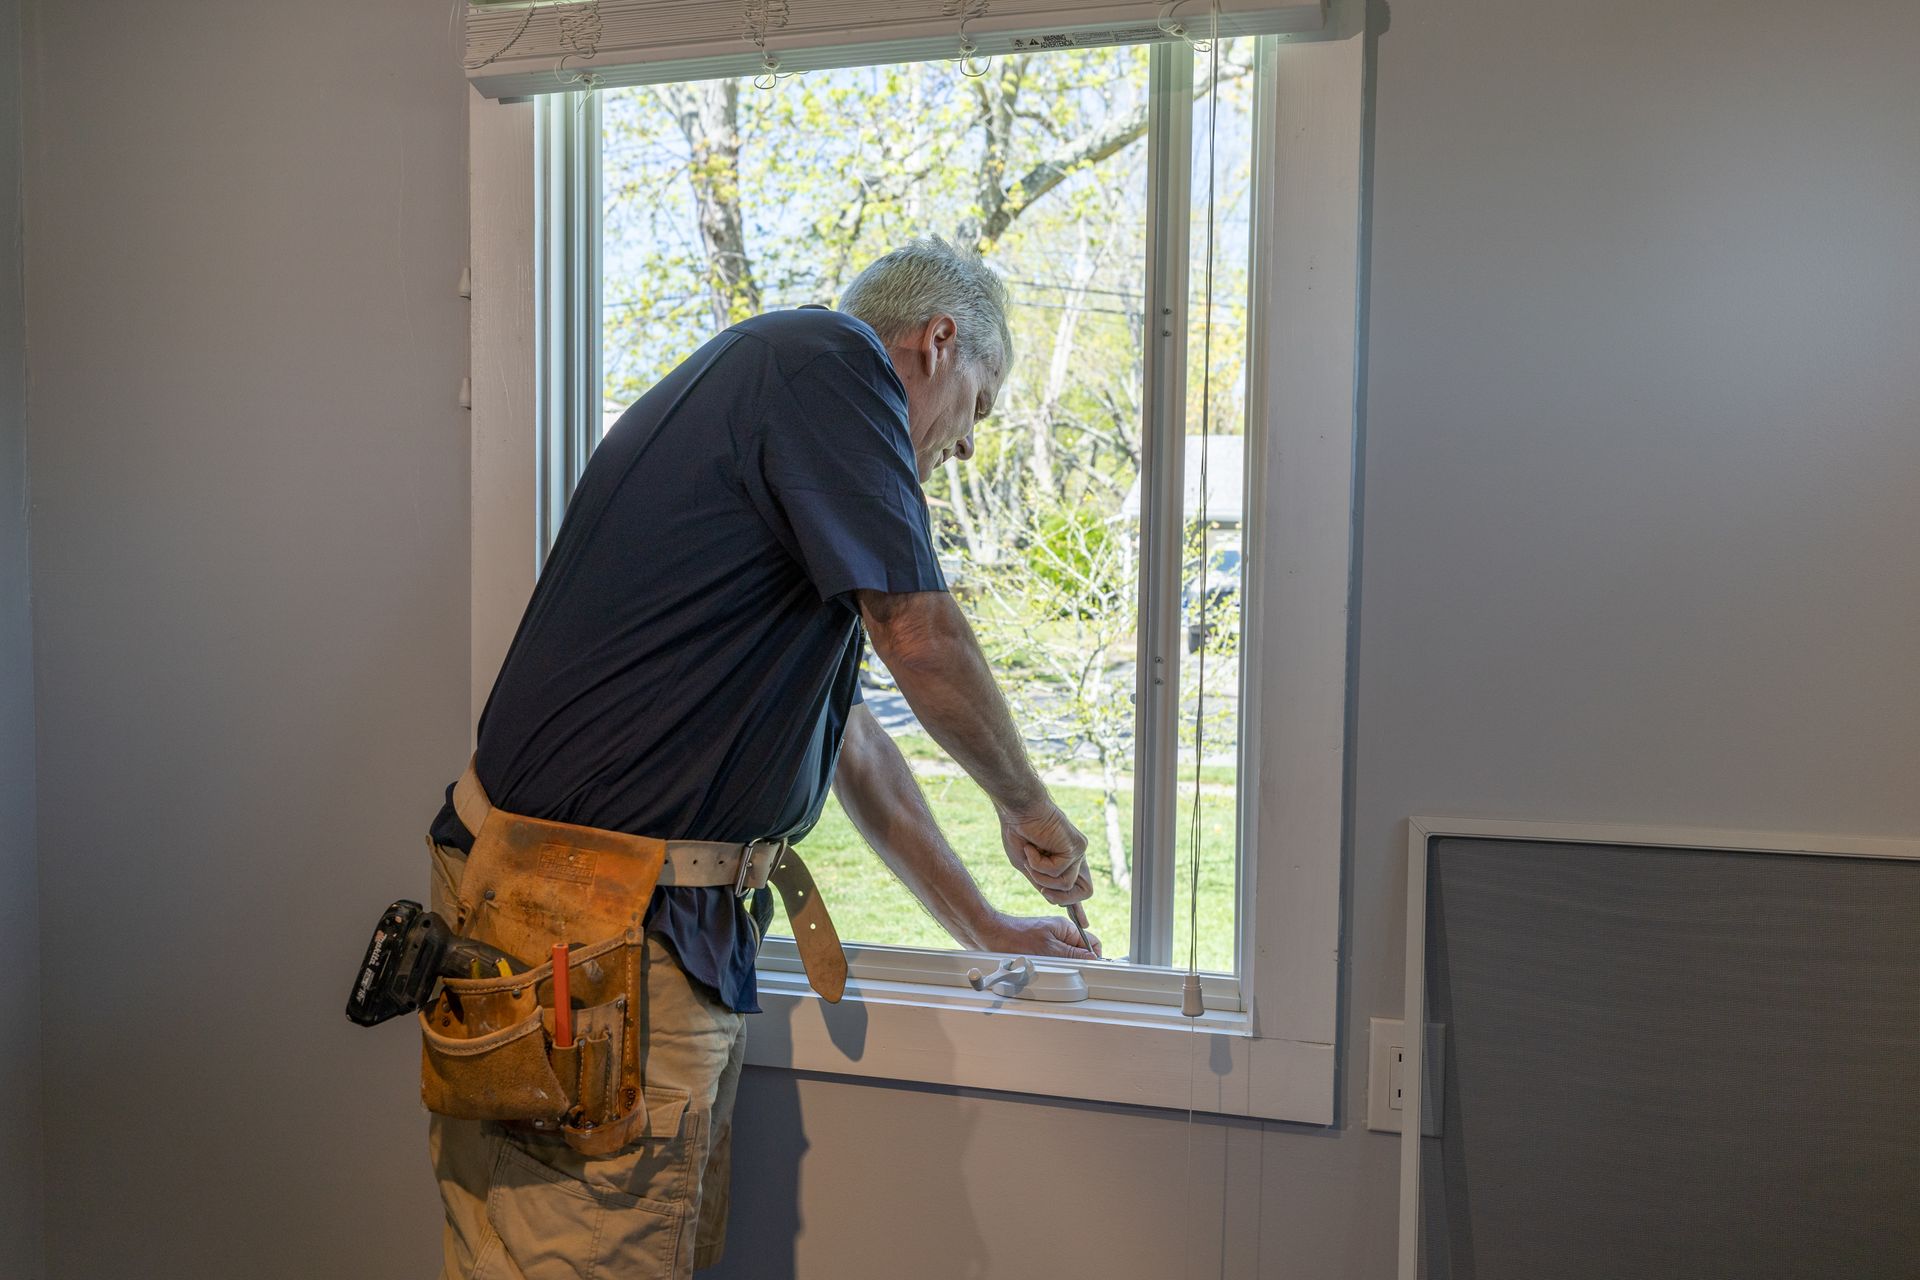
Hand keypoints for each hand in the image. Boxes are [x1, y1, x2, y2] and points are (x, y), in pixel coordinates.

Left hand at [973, 910, 1101, 959]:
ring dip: (1057, 968)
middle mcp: (1058, 933)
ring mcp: (1048, 941)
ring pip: (1063, 959)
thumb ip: (1073, 955)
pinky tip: (1036, 970)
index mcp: (1065, 928)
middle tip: (1061, 971)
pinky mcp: (1036, 948)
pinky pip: (1049, 961)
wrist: (988, 934)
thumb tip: (1093, 960)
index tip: (1087, 970)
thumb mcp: (1048, 950)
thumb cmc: (1015, 938)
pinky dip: (1046, 967)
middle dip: (1072, 965)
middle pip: (1077, 953)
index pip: (1091, 943)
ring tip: (1044, 969)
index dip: (1092, 958)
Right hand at [999, 801, 1091, 905]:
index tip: (1084, 923)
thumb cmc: (1018, 831)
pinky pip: (1060, 874)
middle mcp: (1076, 857)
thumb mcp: (1027, 865)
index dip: (1078, 906)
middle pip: (1085, 891)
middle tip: (1042, 886)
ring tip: (1031, 857)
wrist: (1018, 809)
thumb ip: (1041, 880)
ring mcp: (1079, 853)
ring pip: (1068, 887)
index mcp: (1065, 860)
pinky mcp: (1077, 848)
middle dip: (1062, 897)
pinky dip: (1040, 865)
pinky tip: (1033, 848)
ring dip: (1042, 877)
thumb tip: (1051, 897)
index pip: (1077, 887)